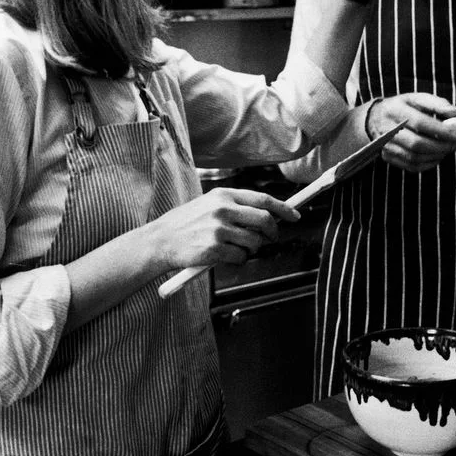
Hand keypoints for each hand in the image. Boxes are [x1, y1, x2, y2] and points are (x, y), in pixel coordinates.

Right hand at [152, 188, 299, 269]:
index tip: (295, 215)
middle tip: (271, 239)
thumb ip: (236, 207)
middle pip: (264, 221)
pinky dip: (238, 260)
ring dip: (252, 249)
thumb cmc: (186, 224)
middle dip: (273, 232)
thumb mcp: (209, 205)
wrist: (160, 241)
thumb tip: (268, 215)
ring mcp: (218, 230)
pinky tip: (223, 256)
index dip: (283, 209)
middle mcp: (222, 209)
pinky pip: (241, 257)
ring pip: (254, 242)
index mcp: (223, 195)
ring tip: (235, 247)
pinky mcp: (213, 249)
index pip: (262, 199)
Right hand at [366, 92, 455, 171]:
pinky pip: (411, 166)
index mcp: (395, 110)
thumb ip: (438, 104)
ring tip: (449, 149)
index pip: (420, 123)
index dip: (441, 131)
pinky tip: (437, 156)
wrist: (376, 118)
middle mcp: (387, 129)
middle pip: (417, 143)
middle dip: (441, 146)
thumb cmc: (403, 106)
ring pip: (415, 157)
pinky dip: (428, 164)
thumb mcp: (418, 98)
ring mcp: (386, 145)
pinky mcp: (388, 157)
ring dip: (436, 155)